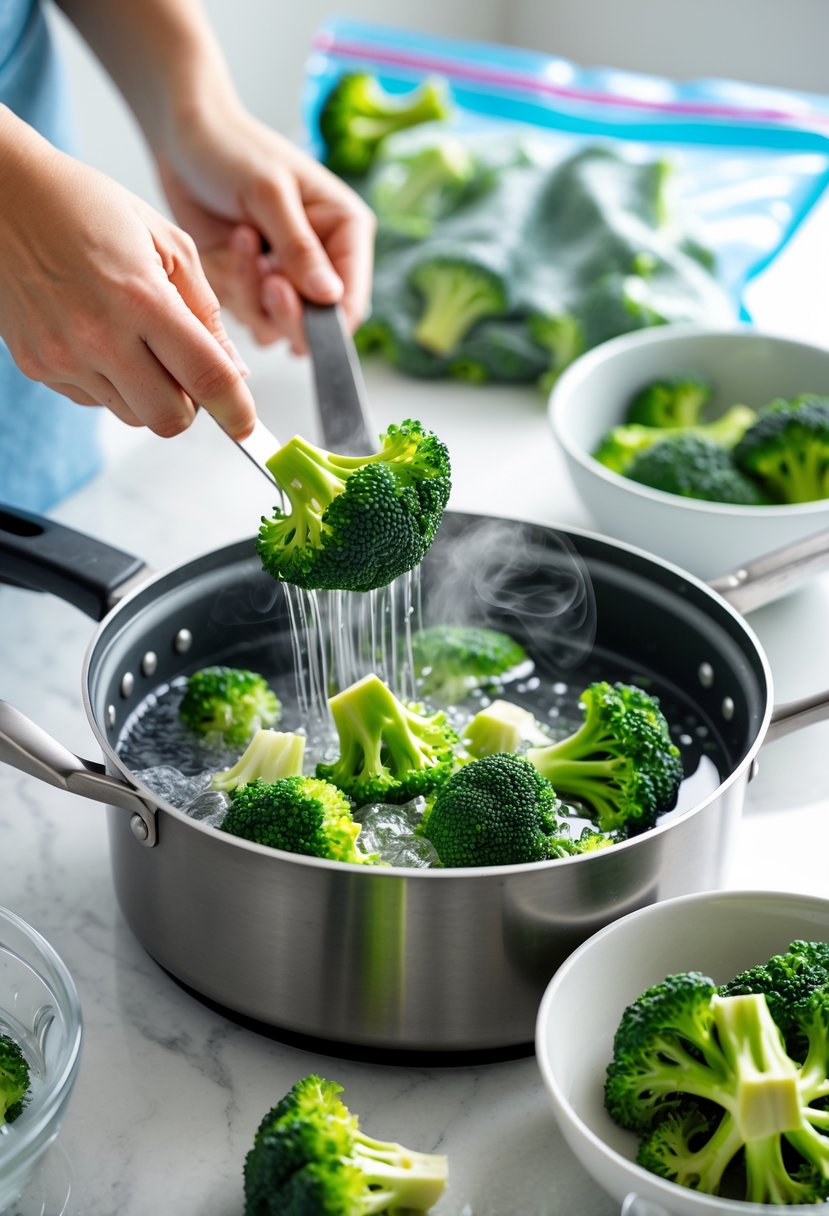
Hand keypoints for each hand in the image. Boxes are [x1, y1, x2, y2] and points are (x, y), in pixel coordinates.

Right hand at [0, 112, 255, 437]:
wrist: (1, 195)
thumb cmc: (87, 206)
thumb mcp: (167, 243)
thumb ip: (207, 312)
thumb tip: (235, 371)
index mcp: (141, 299)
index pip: (207, 379)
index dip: (237, 411)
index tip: (247, 424)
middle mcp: (99, 336)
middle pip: (170, 419)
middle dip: (191, 405)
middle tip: (188, 371)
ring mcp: (63, 357)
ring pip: (133, 414)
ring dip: (150, 393)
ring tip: (138, 341)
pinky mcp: (37, 366)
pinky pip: (95, 400)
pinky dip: (112, 382)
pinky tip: (102, 337)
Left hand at [155, 107, 375, 353]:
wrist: (183, 142)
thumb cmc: (231, 149)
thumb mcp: (269, 193)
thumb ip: (299, 248)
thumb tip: (331, 296)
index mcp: (345, 231)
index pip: (352, 298)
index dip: (329, 321)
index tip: (298, 312)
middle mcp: (322, 260)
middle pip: (317, 324)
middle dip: (286, 310)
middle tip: (269, 283)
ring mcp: (286, 277)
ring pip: (277, 324)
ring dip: (251, 294)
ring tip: (239, 240)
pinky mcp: (253, 286)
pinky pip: (246, 314)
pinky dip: (231, 288)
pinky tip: (225, 246)